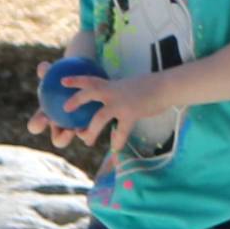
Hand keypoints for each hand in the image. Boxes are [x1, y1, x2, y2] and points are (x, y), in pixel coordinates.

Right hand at [31, 50, 107, 148]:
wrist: (80, 77)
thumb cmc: (60, 76)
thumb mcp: (53, 73)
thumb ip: (47, 71)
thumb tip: (43, 66)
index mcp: (46, 118)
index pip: (36, 126)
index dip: (37, 125)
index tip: (44, 118)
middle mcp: (60, 128)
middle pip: (59, 140)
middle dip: (62, 138)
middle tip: (69, 130)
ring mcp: (77, 128)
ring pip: (79, 136)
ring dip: (83, 134)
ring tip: (90, 126)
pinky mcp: (93, 125)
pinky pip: (97, 126)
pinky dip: (100, 122)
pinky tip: (107, 115)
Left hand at [72, 63, 194, 140]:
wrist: (167, 86)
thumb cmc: (150, 87)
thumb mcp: (130, 87)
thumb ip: (118, 95)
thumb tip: (110, 103)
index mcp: (113, 85)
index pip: (90, 80)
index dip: (75, 80)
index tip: (62, 81)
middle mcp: (114, 92)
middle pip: (89, 93)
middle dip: (76, 100)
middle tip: (65, 109)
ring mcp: (122, 103)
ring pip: (99, 118)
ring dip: (90, 131)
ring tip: (86, 140)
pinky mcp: (131, 114)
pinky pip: (120, 132)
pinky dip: (117, 141)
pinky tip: (115, 149)